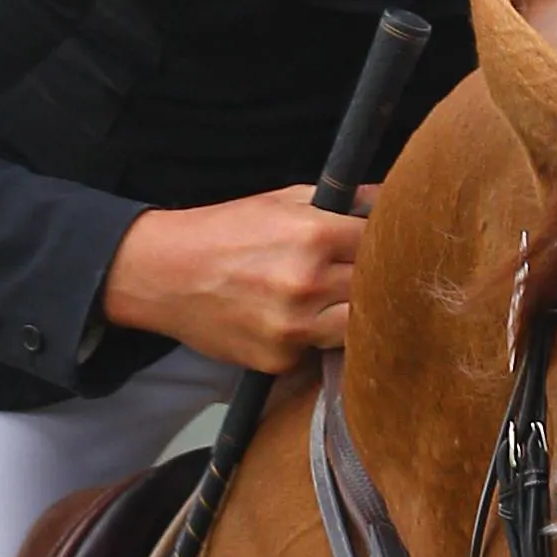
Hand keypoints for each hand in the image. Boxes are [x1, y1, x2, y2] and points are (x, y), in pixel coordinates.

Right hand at [104, 185, 368, 375]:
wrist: (164, 273)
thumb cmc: (225, 231)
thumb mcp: (284, 200)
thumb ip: (343, 201)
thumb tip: (392, 197)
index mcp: (313, 235)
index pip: (382, 246)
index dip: (386, 248)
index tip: (386, 250)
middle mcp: (306, 283)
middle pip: (375, 291)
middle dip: (372, 284)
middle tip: (361, 278)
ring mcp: (293, 327)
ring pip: (354, 330)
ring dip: (349, 318)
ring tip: (329, 301)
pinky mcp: (279, 359)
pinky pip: (316, 353)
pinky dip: (311, 341)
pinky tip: (289, 322)